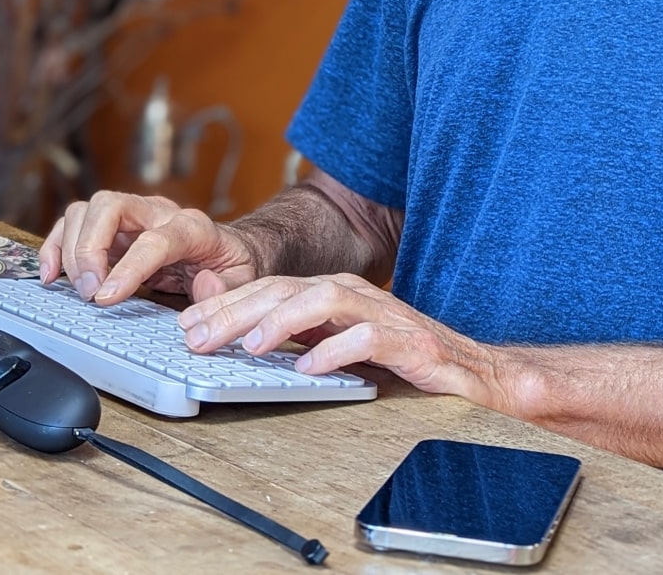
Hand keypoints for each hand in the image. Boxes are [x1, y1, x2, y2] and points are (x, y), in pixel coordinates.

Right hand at [39, 191, 260, 305]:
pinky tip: (51, 274)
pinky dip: (56, 246)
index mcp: (192, 226)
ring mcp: (132, 216)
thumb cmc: (232, 264)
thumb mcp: (244, 280)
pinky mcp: (112, 229)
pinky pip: (73, 225)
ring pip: (87, 210)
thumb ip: (226, 287)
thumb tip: (204, 286)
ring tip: (75, 288)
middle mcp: (157, 212)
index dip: (128, 267)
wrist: (229, 248)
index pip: (154, 239)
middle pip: (110, 206)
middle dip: (89, 249)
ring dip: (70, 249)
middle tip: (88, 291)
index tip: (107, 296)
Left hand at [177, 273, 514, 409]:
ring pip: (326, 301)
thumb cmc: (402, 359)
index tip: (187, 324)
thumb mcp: (339, 344)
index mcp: (334, 295)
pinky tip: (309, 366)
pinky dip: (337, 350)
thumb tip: (240, 334)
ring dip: (283, 319)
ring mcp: (385, 317)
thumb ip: (298, 335)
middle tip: (198, 334)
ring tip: (250, 342)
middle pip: (289, 289)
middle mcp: (356, 297)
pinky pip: (370, 339)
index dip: (227, 304)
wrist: (475, 373)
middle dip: (238, 309)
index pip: (271, 290)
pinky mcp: (412, 343)